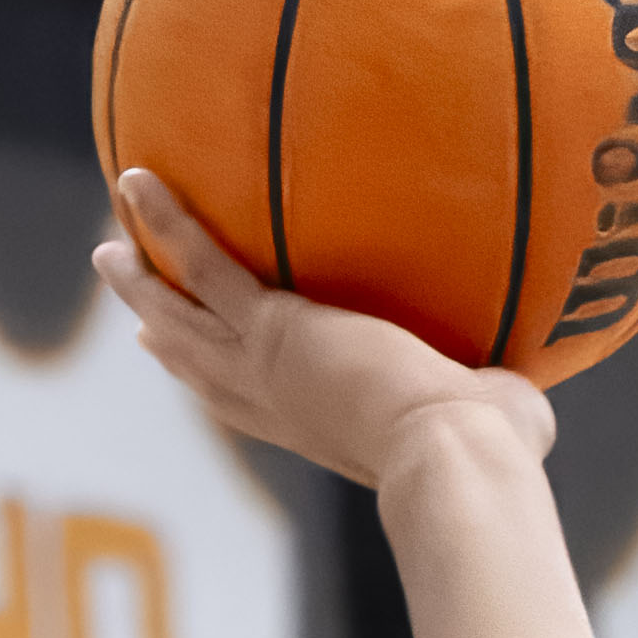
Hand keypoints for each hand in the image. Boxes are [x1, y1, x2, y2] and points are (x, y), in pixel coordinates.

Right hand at [93, 169, 550, 492]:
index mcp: (319, 429)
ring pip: (183, 316)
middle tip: (137, 321)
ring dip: (143, 281)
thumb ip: (497, 408)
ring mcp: (266, 368)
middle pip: (203, 370)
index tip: (193, 369)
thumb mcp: (490, 427)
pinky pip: (206, 262)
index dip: (220, 388)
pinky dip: (167, 219)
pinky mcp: (272, 330)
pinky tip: (136, 178)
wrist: (457, 457)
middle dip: (168, 339)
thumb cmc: (492, 459)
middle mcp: (281, 406)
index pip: (256, 407)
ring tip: (106, 248)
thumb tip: (530, 403)